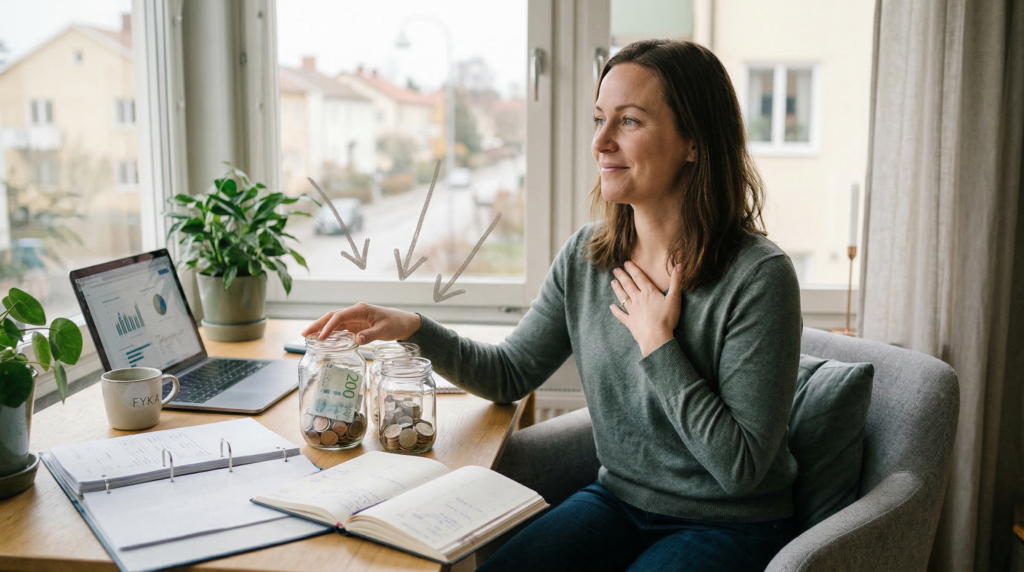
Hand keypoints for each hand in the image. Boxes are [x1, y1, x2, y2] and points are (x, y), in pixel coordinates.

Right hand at [301, 303, 421, 344]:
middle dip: (317, 325)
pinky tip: (321, 339)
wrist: (403, 323)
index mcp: (360, 309)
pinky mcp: (355, 325)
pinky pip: (339, 328)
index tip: (320, 337)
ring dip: (320, 329)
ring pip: (333, 322)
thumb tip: (356, 340)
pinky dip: (329, 333)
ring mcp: (354, 318)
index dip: (329, 326)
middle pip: (332, 317)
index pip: (340, 316)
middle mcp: (355, 312)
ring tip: (307, 337)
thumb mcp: (384, 330)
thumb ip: (370, 335)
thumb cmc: (395, 324)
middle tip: (304, 334)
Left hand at [610, 261, 682, 355]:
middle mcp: (638, 299)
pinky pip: (621, 315)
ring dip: (617, 289)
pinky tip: (612, 307)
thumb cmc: (667, 318)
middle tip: (615, 270)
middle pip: (628, 285)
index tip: (626, 262)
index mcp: (649, 292)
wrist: (656, 338)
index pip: (639, 277)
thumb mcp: (674, 298)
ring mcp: (632, 311)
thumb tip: (680, 264)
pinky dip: (616, 311)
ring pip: (623, 297)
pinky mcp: (630, 322)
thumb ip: (676, 281)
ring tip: (612, 282)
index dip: (632, 269)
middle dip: (621, 276)